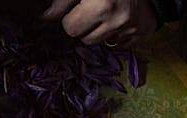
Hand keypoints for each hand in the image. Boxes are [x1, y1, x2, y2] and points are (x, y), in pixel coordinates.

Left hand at [42, 0, 158, 46]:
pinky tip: (117, 18)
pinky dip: (115, 34)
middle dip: (83, 25)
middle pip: (83, 39)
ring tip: (104, 12)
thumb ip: (63, 1)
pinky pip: (118, 44)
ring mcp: (131, 28)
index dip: (70, 16)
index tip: (77, 8)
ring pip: (100, 43)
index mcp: (101, 5)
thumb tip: (45, 18)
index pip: (69, 27)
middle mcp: (116, 19)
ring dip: (98, 30)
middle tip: (90, 9)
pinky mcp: (142, 33)